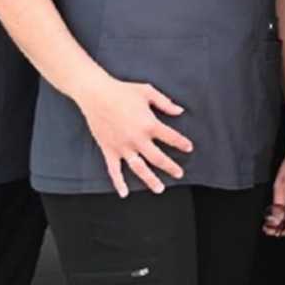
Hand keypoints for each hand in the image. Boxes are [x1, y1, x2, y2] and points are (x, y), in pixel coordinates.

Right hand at [73, 77, 194, 196]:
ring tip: (159, 188)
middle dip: (170, 167)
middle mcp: (137, 139)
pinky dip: (118, 182)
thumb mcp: (147, 92)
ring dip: (150, 180)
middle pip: (158, 158)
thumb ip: (165, 103)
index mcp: (149, 124)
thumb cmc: (122, 91)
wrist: (95, 94)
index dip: (182, 143)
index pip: (171, 137)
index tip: (189, 148)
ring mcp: (122, 146)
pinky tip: (124, 193)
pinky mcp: (109, 149)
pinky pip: (114, 170)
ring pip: (139, 168)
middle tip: (179, 173)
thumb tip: (180, 111)